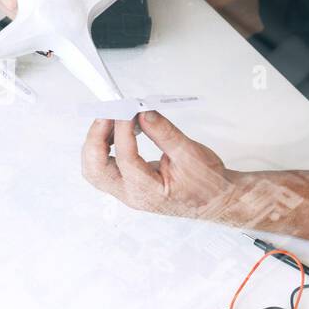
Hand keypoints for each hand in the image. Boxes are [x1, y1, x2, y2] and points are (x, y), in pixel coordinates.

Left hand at [81, 112, 239, 219]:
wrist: (214, 200)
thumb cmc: (207, 183)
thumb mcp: (190, 154)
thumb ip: (164, 132)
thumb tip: (143, 113)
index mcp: (148, 192)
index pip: (125, 159)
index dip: (122, 130)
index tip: (127, 109)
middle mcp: (131, 195)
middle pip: (95, 169)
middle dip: (95, 138)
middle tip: (107, 113)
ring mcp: (126, 192)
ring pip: (93, 169)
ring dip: (96, 142)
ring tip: (111, 119)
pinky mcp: (126, 185)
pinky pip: (103, 167)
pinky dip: (103, 147)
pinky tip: (115, 130)